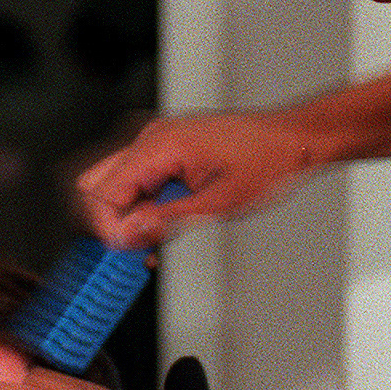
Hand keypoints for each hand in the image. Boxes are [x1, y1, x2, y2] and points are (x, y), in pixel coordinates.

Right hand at [76, 109, 325, 247]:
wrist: (295, 140)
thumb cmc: (269, 160)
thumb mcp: (216, 205)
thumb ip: (165, 221)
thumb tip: (128, 235)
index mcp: (159, 146)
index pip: (103, 192)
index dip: (109, 228)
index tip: (125, 250)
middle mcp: (152, 138)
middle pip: (95, 184)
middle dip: (109, 221)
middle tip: (132, 247)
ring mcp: (159, 141)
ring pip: (114, 183)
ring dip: (127, 215)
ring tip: (153, 240)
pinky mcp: (168, 149)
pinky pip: (138, 179)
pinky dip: (142, 206)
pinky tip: (164, 226)